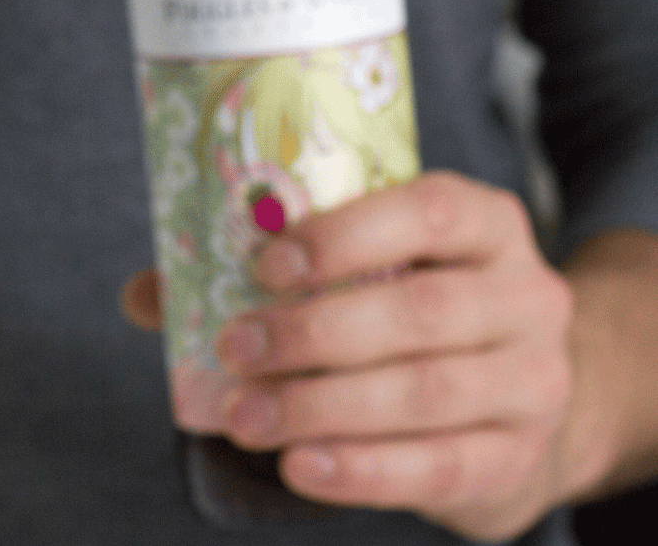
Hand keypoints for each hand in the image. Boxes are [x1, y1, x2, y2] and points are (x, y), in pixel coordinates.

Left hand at [124, 171, 575, 539]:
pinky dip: (361, 468)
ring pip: (425, 393)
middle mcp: (524, 295)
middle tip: (233, 347)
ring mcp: (534, 381)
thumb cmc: (411, 306)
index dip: (343, 236)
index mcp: (483, 222)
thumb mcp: (365, 267)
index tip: (263, 263)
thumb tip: (145, 294)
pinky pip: (438, 467)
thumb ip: (265, 267)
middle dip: (313, 332)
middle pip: (420, 310)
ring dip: (321, 406)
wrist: (519, 395)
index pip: (426, 211)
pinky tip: (299, 465)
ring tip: (244, 414)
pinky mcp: (517, 458)